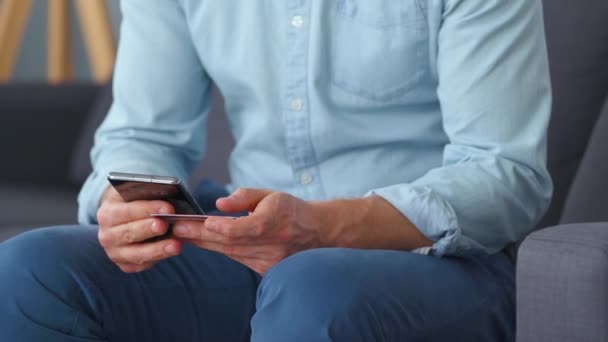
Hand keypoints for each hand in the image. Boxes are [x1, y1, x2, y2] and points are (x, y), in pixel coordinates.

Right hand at [96, 186, 182, 272]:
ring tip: (176, 245)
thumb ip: (148, 194)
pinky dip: (157, 258)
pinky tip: (170, 252)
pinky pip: (141, 264)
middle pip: (129, 233)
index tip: (168, 208)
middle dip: (149, 229)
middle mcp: (107, 234)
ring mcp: (114, 252)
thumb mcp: (137, 193)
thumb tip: (169, 198)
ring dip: (157, 249)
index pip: (126, 211)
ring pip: (136, 253)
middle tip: (165, 225)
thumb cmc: (136, 202)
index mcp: (108, 212)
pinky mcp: (125, 264)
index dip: (148, 209)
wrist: (124, 219)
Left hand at [173, 188, 322, 274]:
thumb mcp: (271, 194)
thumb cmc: (290, 209)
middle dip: (200, 235)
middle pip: (230, 242)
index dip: (221, 227)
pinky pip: (236, 258)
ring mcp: (269, 260)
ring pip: (230, 252)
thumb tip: (219, 204)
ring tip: (181, 235)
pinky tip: (202, 242)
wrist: (316, 233)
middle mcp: (272, 244)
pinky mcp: (265, 269)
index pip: (243, 229)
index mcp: (275, 221)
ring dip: (204, 243)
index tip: (201, 222)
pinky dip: (219, 249)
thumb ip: (244, 196)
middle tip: (175, 228)